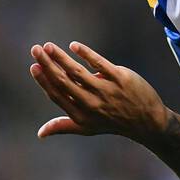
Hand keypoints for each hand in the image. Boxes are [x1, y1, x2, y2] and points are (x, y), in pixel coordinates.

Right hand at [29, 41, 166, 140]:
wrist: (146, 121)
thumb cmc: (112, 122)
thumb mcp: (87, 128)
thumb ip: (62, 126)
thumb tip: (40, 133)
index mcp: (80, 115)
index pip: (57, 95)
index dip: (43, 81)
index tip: (33, 66)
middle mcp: (91, 104)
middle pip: (64, 81)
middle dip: (47, 64)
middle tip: (35, 49)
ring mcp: (105, 91)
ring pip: (78, 72)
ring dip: (61, 58)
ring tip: (49, 46)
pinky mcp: (119, 79)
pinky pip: (99, 64)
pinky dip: (86, 54)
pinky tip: (74, 46)